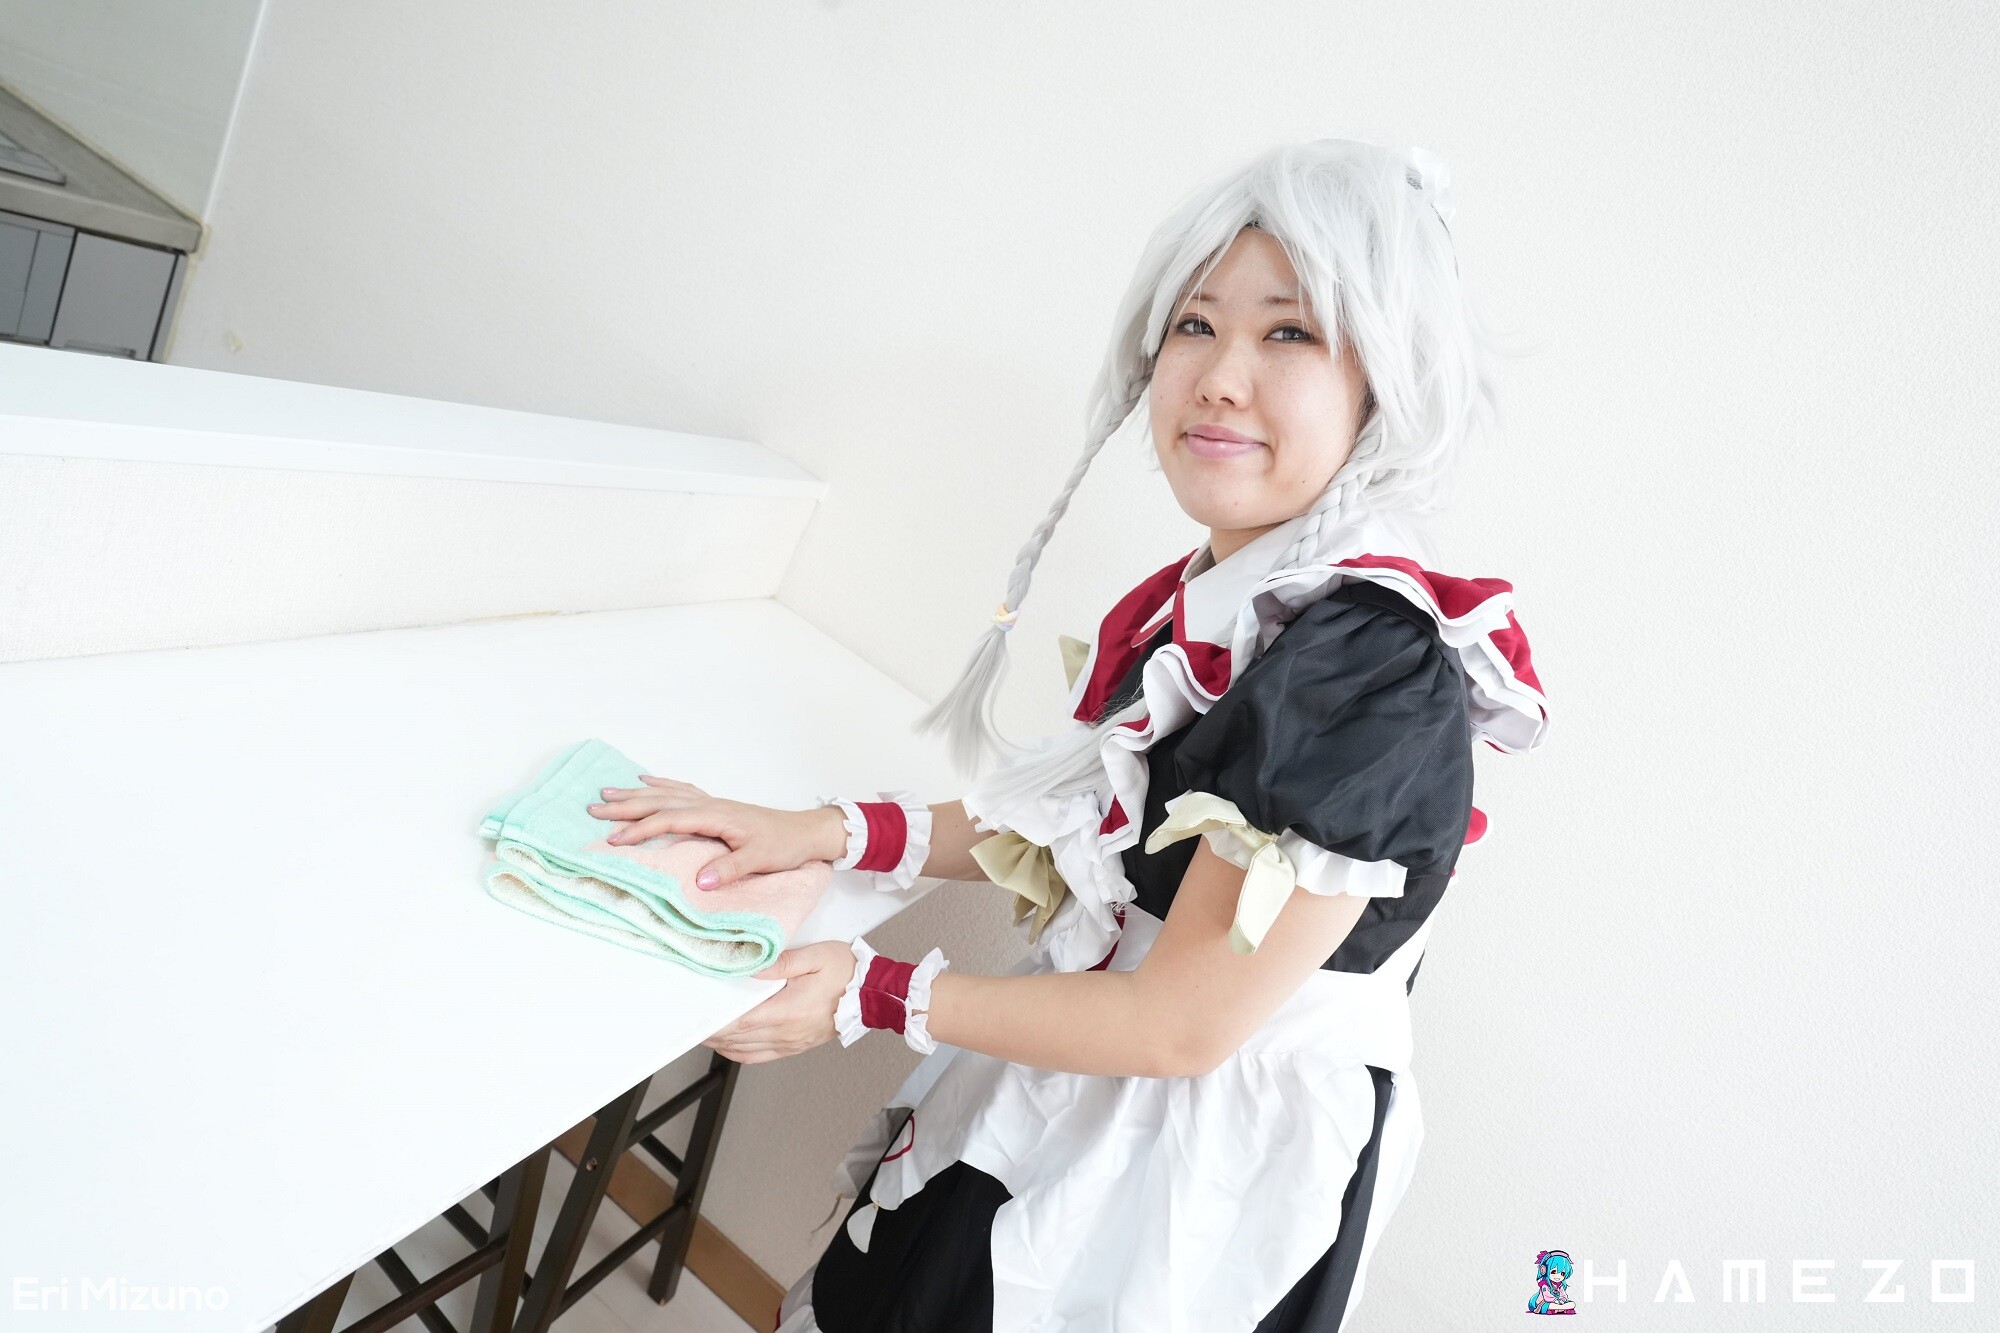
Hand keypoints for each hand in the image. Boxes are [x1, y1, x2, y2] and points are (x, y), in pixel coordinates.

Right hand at [586, 777, 847, 888]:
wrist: (806, 831)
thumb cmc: (784, 844)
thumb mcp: (760, 859)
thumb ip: (730, 868)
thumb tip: (701, 881)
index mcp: (715, 817)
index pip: (668, 821)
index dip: (639, 830)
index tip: (613, 840)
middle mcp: (710, 805)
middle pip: (660, 802)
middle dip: (626, 806)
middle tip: (593, 809)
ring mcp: (712, 804)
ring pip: (666, 795)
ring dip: (636, 794)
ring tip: (607, 793)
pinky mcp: (716, 807)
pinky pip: (681, 791)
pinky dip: (661, 785)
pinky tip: (648, 781)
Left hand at [701, 940, 858, 1063]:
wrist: (872, 994)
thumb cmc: (847, 973)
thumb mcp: (815, 957)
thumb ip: (781, 961)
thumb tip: (753, 966)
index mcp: (788, 1011)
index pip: (741, 1022)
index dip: (716, 1022)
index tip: (698, 1016)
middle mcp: (787, 1033)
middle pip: (738, 1039)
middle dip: (713, 1032)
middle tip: (692, 1023)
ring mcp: (791, 1043)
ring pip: (746, 1051)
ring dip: (722, 1044)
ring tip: (705, 1033)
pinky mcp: (796, 1046)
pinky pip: (760, 1057)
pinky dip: (740, 1053)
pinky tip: (730, 1045)